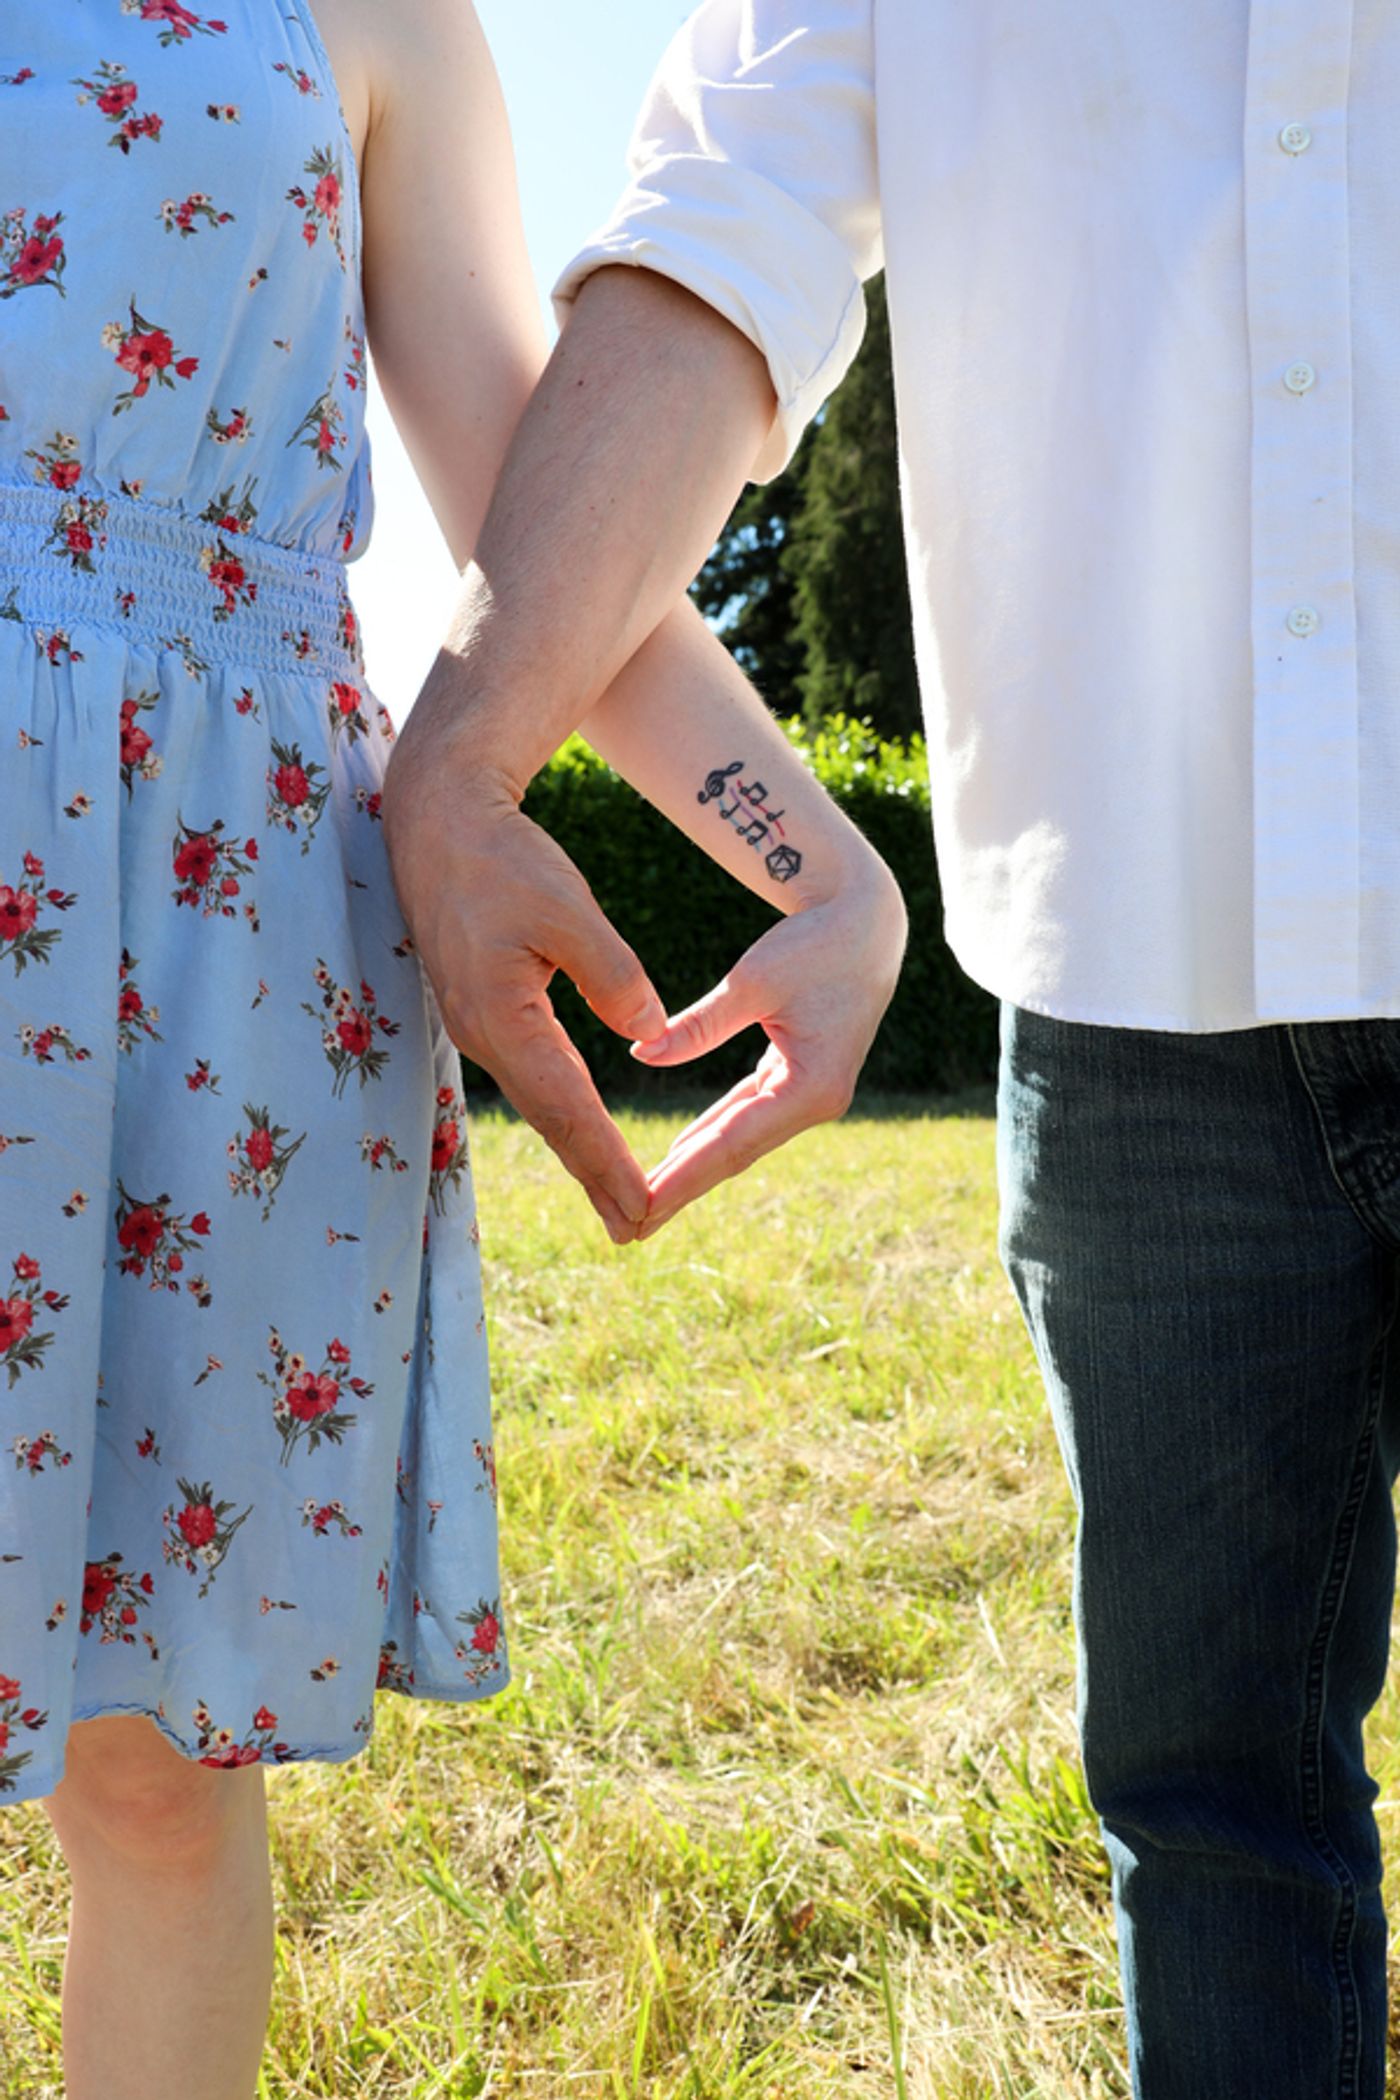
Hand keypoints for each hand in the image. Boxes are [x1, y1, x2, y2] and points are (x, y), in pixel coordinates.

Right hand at [381, 748, 666, 1245]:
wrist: (436, 822)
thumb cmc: (502, 860)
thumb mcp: (569, 910)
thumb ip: (613, 975)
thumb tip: (648, 1028)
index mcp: (503, 1021)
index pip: (567, 1109)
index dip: (606, 1163)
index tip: (642, 1208)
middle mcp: (484, 1037)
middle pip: (551, 1122)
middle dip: (595, 1177)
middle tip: (637, 1229)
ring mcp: (478, 1026)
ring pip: (540, 1102)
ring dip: (580, 1151)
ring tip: (618, 1196)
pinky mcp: (482, 1009)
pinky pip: (531, 1074)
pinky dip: (562, 1110)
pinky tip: (582, 1129)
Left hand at [629, 867, 907, 1235]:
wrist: (866, 922)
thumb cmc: (816, 945)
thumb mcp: (754, 981)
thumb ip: (699, 1024)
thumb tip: (641, 1053)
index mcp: (812, 1087)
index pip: (733, 1143)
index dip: (684, 1177)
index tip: (643, 1208)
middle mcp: (815, 1102)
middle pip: (734, 1154)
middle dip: (682, 1190)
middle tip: (630, 1230)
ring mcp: (808, 1094)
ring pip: (738, 1140)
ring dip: (692, 1169)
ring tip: (645, 1205)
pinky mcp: (797, 1079)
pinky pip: (745, 1115)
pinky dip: (710, 1134)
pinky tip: (678, 1157)